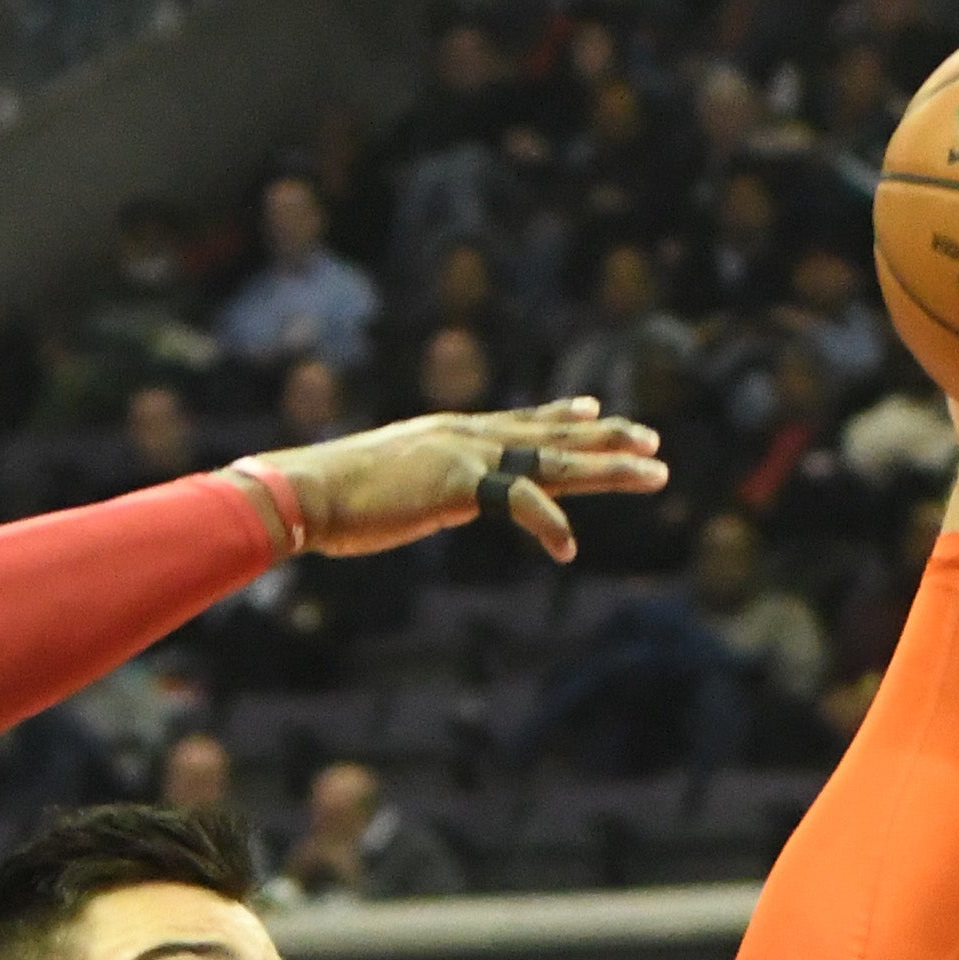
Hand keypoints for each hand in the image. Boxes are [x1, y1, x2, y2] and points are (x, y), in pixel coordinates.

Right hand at [243, 398, 667, 565]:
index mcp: (451, 434)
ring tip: (656, 473)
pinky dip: (549, 525)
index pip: (520, 422)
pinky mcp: (459, 482)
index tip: (597, 408)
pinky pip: (520, 502)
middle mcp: (467, 435)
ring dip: (610, 468)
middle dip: (606, 439)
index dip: (563, 416)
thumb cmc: (334, 498)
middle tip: (654, 442)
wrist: (303, 492)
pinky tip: (568, 550)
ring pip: (556, 460)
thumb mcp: (392, 488)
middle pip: (552, 435)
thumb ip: (423, 488)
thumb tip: (431, 499)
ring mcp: (466, 453)